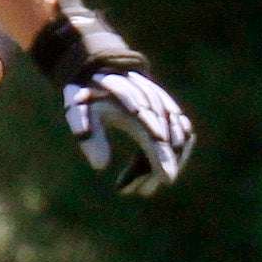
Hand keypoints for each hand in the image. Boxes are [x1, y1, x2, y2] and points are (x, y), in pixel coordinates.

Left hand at [66, 69, 195, 195]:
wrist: (100, 69)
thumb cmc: (87, 93)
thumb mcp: (78, 110)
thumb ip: (88, 135)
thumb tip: (101, 166)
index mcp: (134, 105)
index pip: (155, 136)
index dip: (162, 159)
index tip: (165, 181)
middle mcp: (154, 105)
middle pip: (170, 141)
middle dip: (161, 167)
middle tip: (144, 192)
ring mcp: (164, 105)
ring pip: (180, 138)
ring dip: (168, 163)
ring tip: (145, 186)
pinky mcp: (168, 109)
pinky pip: (182, 132)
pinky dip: (176, 152)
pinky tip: (157, 170)